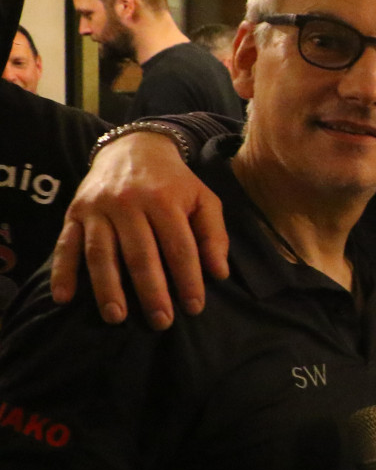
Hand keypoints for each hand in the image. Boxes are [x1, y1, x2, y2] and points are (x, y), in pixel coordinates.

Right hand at [50, 132, 228, 329]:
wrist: (133, 147)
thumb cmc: (174, 182)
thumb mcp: (203, 198)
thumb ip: (214, 234)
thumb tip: (219, 273)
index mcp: (164, 200)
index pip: (179, 247)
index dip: (188, 279)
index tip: (194, 308)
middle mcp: (128, 203)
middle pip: (140, 254)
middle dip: (151, 292)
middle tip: (161, 322)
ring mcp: (98, 208)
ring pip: (101, 253)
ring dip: (107, 288)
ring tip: (116, 317)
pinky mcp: (74, 212)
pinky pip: (65, 244)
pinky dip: (62, 271)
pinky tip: (64, 298)